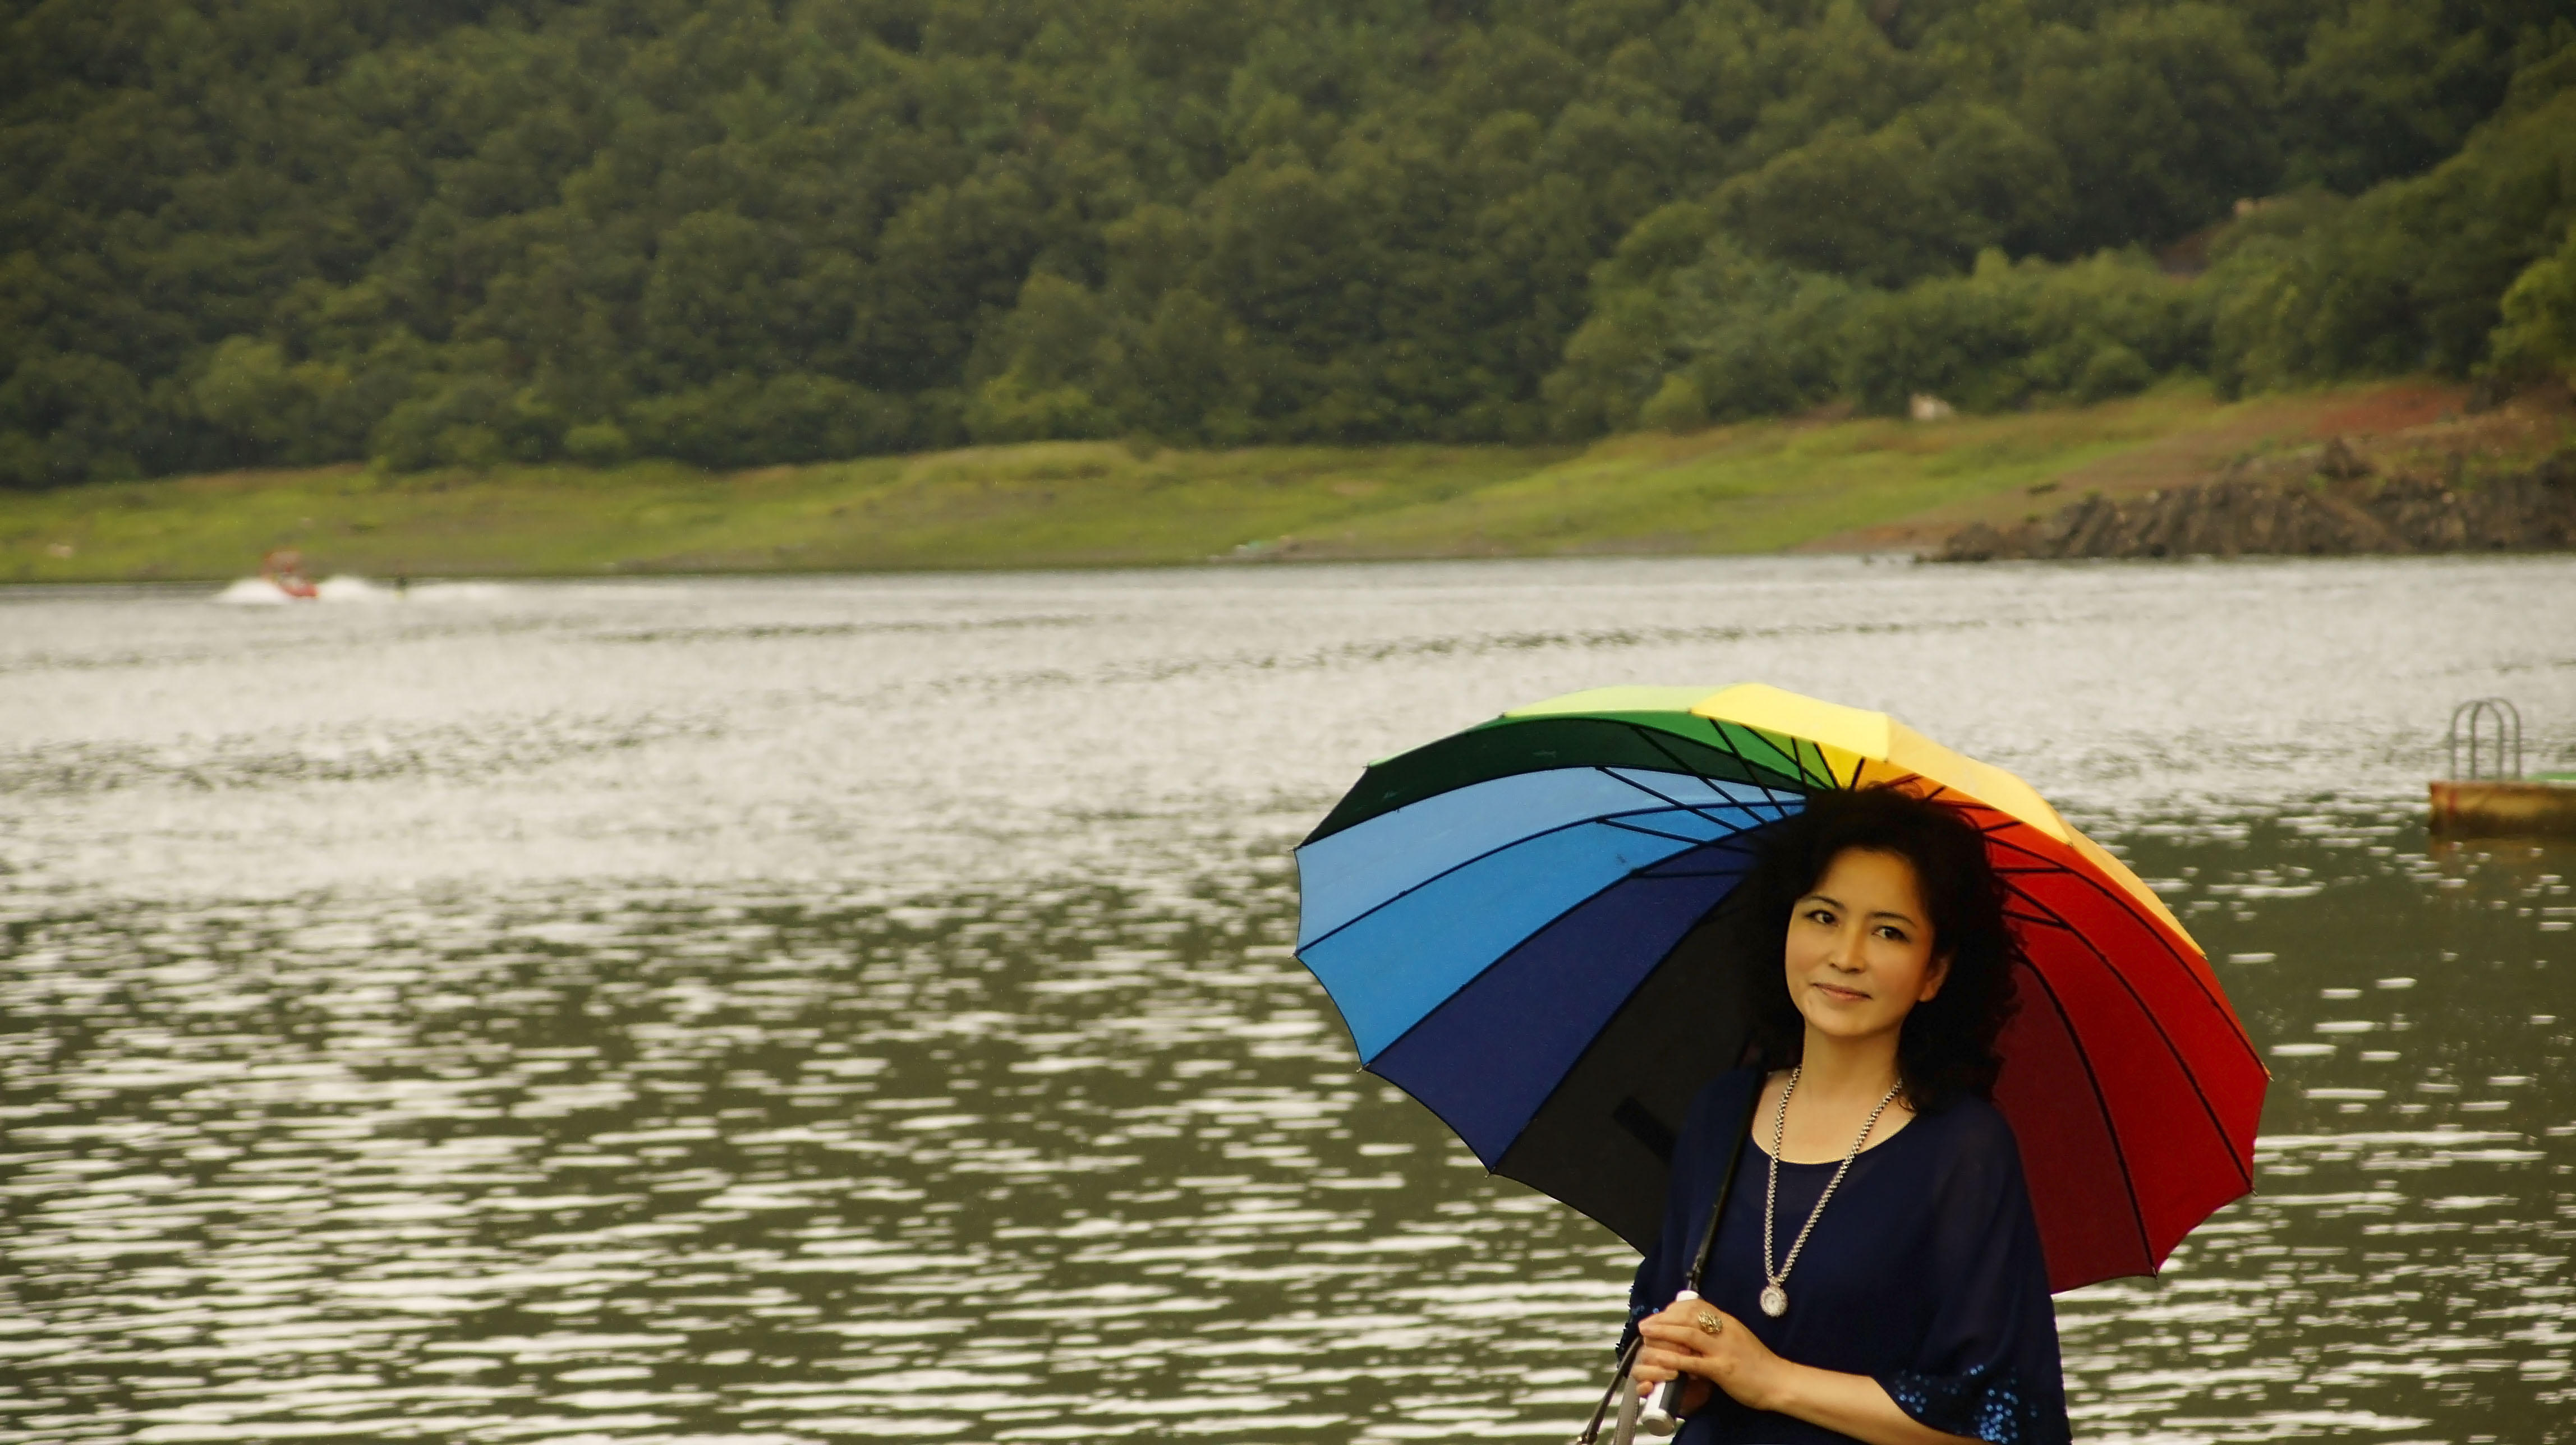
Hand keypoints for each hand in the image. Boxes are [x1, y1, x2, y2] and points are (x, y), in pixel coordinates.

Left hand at [1633, 1297, 1786, 1414]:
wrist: (1779, 1381)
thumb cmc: (1757, 1363)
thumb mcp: (1738, 1338)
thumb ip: (1718, 1332)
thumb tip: (1695, 1328)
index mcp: (1728, 1322)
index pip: (1696, 1306)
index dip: (1673, 1309)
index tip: (1660, 1315)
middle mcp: (1725, 1330)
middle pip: (1688, 1317)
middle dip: (1663, 1319)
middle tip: (1645, 1325)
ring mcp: (1723, 1349)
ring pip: (1687, 1335)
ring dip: (1663, 1333)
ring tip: (1646, 1333)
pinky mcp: (1722, 1369)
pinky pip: (1693, 1362)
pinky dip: (1674, 1360)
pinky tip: (1660, 1359)